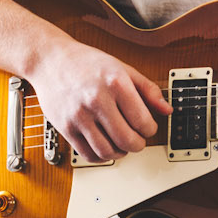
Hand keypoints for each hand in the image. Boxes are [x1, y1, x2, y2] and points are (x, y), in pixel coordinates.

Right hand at [31, 38, 171, 161]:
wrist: (51, 60)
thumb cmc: (86, 63)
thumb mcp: (122, 68)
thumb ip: (148, 89)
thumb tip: (167, 109)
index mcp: (115, 83)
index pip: (143, 121)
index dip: (150, 130)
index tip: (147, 128)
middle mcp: (96, 100)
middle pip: (127, 140)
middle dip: (138, 145)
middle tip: (137, 140)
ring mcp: (79, 115)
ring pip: (108, 151)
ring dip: (120, 153)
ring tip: (121, 144)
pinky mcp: (66, 127)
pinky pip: (88, 154)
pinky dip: (101, 157)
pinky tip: (105, 147)